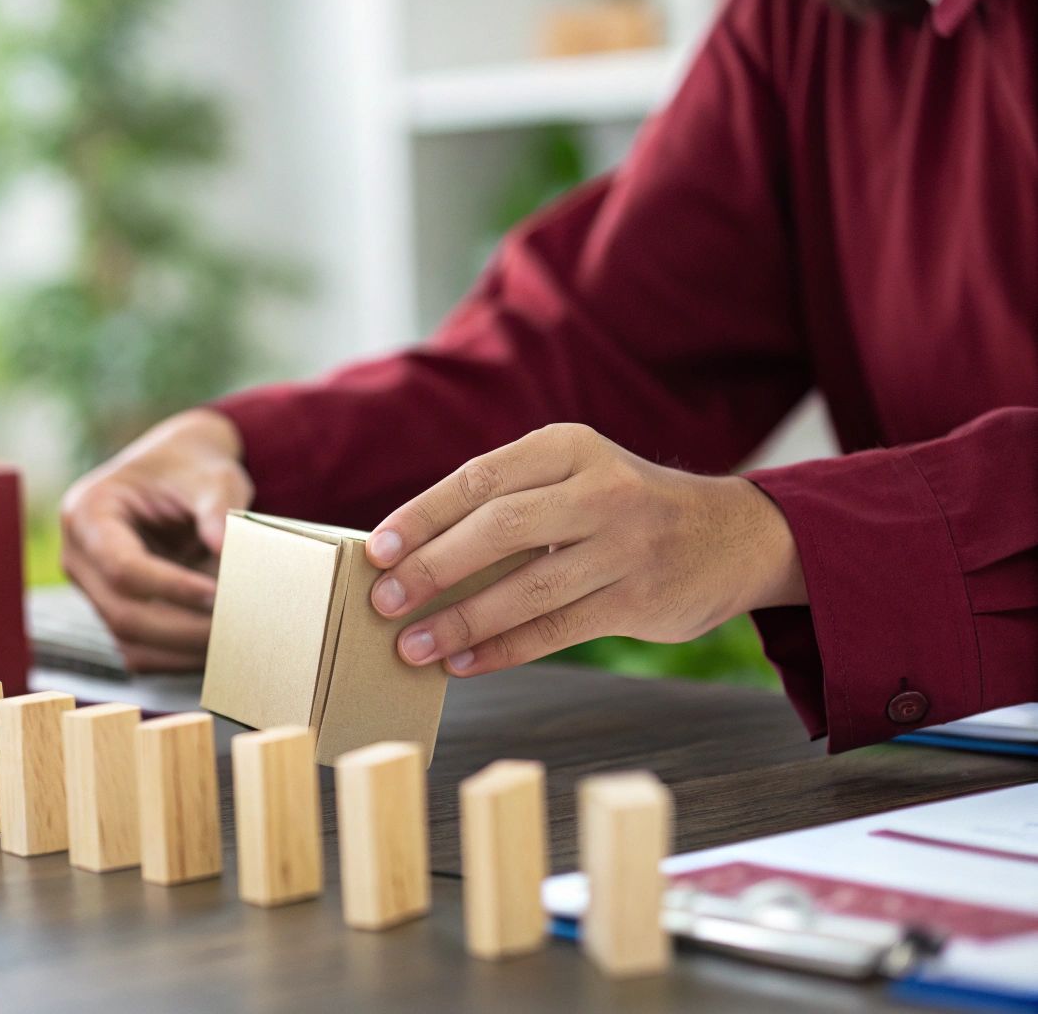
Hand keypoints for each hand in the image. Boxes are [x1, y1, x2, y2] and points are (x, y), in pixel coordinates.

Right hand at [60, 409, 252, 670]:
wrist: (178, 474)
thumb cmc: (192, 470)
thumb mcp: (212, 475)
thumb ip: (219, 507)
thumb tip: (225, 549)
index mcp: (87, 513)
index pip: (122, 566)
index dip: (171, 587)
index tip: (220, 596)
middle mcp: (79, 557)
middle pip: (123, 614)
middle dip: (184, 630)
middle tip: (239, 631)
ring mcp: (92, 591)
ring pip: (131, 644)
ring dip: (185, 652)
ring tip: (236, 642)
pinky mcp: (114, 614)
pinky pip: (142, 652)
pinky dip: (181, 657)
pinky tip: (220, 646)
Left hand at [366, 423, 805, 676]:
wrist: (733, 536)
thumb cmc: (622, 507)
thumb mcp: (573, 475)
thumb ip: (508, 500)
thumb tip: (413, 553)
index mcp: (568, 447)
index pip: (479, 479)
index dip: (422, 516)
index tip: (377, 550)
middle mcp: (599, 489)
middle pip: (499, 529)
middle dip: (433, 568)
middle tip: (384, 601)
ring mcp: (625, 545)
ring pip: (526, 588)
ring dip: (461, 621)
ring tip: (412, 646)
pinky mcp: (640, 599)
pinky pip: (555, 630)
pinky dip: (503, 650)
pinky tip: (463, 664)